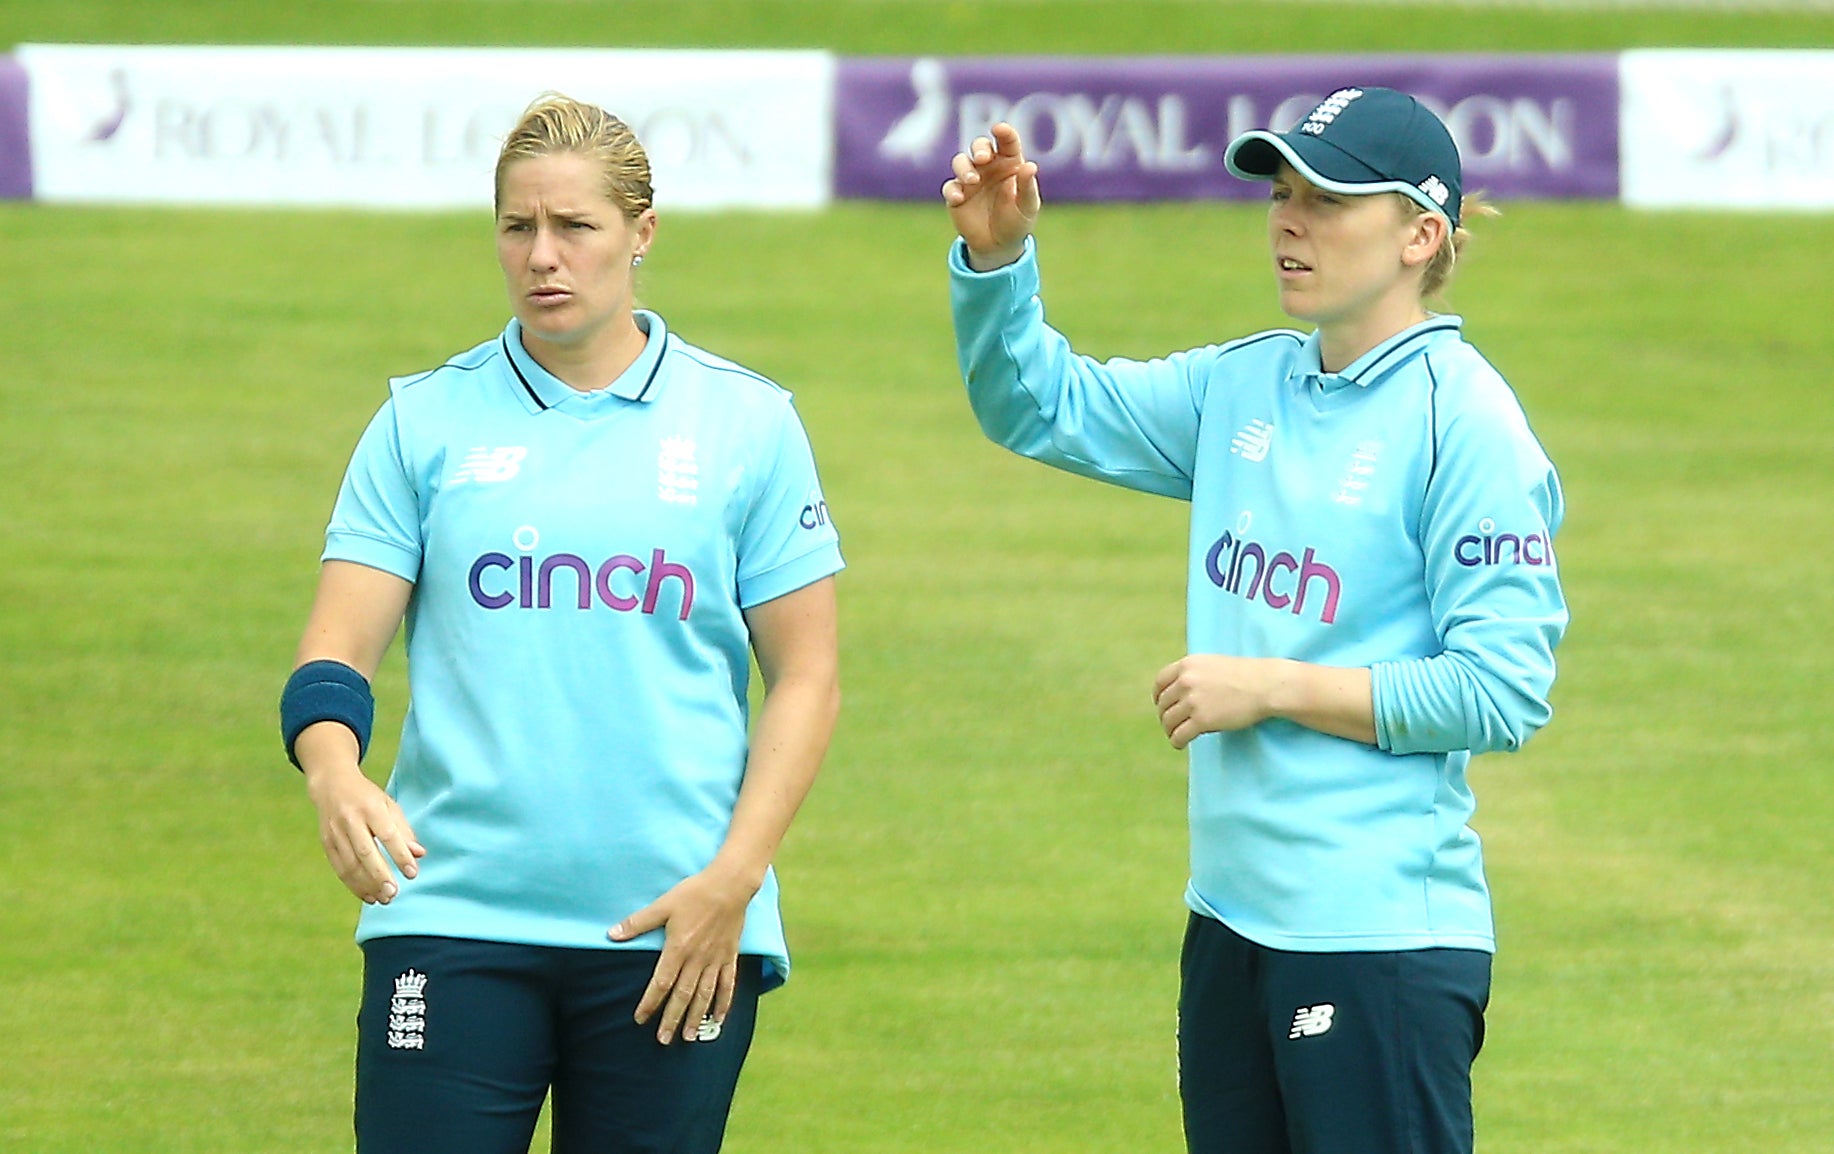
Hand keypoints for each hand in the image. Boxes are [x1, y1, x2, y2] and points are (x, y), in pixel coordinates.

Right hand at [300, 730, 424, 903]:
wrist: (331, 785)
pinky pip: (339, 868)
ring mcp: (335, 832)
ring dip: (366, 885)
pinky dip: (353, 884)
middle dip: (380, 875)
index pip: (388, 835)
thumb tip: (419, 854)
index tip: (413, 874)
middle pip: (365, 852)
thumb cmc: (367, 798)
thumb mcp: (389, 806)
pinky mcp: (326, 843)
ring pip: (350, 864)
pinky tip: (367, 895)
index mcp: (371, 808)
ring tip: (384, 899)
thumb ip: (404, 831)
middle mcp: (350, 820)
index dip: (400, 856)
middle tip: (394, 893)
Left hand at [609, 865, 758, 1044]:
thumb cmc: (694, 893)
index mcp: (678, 948)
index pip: (661, 983)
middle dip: (672, 1019)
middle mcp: (697, 959)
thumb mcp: (662, 905)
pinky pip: (727, 985)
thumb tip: (611, 934)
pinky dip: (724, 1003)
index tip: (641, 1019)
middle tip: (663, 1040)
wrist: (729, 886)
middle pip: (683, 995)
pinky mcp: (729, 957)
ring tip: (689, 1037)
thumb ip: (637, 923)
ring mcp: (715, 960)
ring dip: (696, 1017)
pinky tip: (719, 1019)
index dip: (650, 1002)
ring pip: (705, 995)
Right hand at [941, 122, 1040, 269]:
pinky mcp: (956, 195)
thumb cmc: (1017, 221)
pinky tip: (959, 198)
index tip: (999, 128)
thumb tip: (1030, 166)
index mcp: (1009, 163)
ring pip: (961, 161)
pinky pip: (950, 186)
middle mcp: (988, 167)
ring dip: (964, 167)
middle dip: (979, 148)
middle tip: (983, 159)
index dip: (1004, 132)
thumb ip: (1027, 187)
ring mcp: (971, 179)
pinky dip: (952, 190)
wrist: (998, 246)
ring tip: (973, 181)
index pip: (1007, 142)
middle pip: (980, 146)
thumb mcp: (1027, 207)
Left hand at [1153, 655, 1280, 749]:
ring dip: (1170, 730)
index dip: (1158, 697)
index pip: (1160, 682)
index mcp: (1188, 665)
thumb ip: (1194, 673)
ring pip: (1168, 721)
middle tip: (1172, 725)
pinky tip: (1181, 744)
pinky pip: (1179, 735)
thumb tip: (1178, 690)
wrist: (1265, 685)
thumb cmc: (1245, 675)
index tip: (1161, 706)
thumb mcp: (1213, 664)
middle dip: (1165, 716)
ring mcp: (1193, 701)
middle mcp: (1186, 681)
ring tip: (1176, 735)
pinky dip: (1177, 742)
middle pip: (1163, 704)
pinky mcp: (1202, 720)